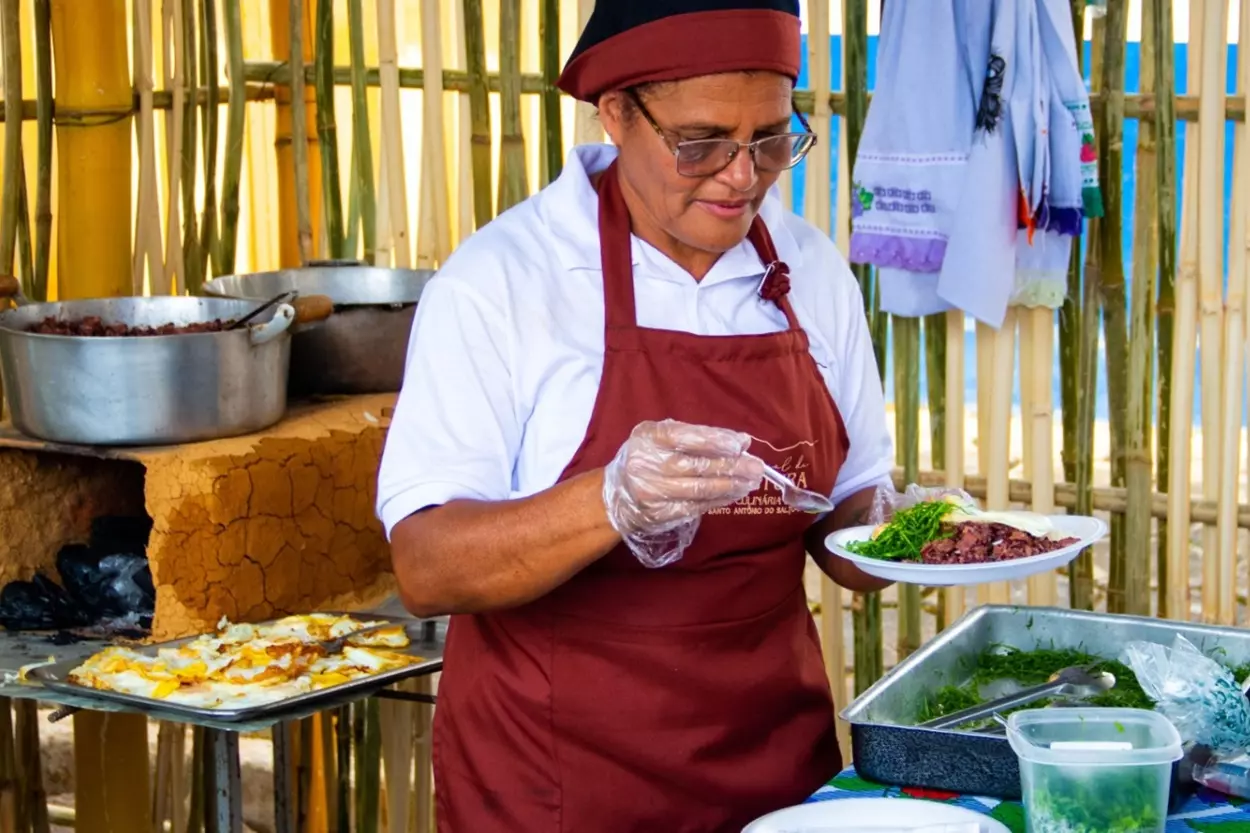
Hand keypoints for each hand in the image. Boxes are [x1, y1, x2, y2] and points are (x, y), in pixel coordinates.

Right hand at [602, 419, 763, 566]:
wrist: (616, 493)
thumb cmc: (646, 456)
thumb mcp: (661, 436)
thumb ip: (697, 435)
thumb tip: (741, 442)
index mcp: (650, 438)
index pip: (687, 437)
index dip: (716, 441)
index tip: (741, 444)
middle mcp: (649, 464)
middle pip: (698, 466)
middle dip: (732, 467)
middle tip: (757, 467)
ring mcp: (654, 492)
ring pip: (700, 490)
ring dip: (731, 486)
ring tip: (751, 482)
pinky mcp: (661, 513)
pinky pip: (697, 506)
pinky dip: (720, 500)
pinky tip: (734, 494)